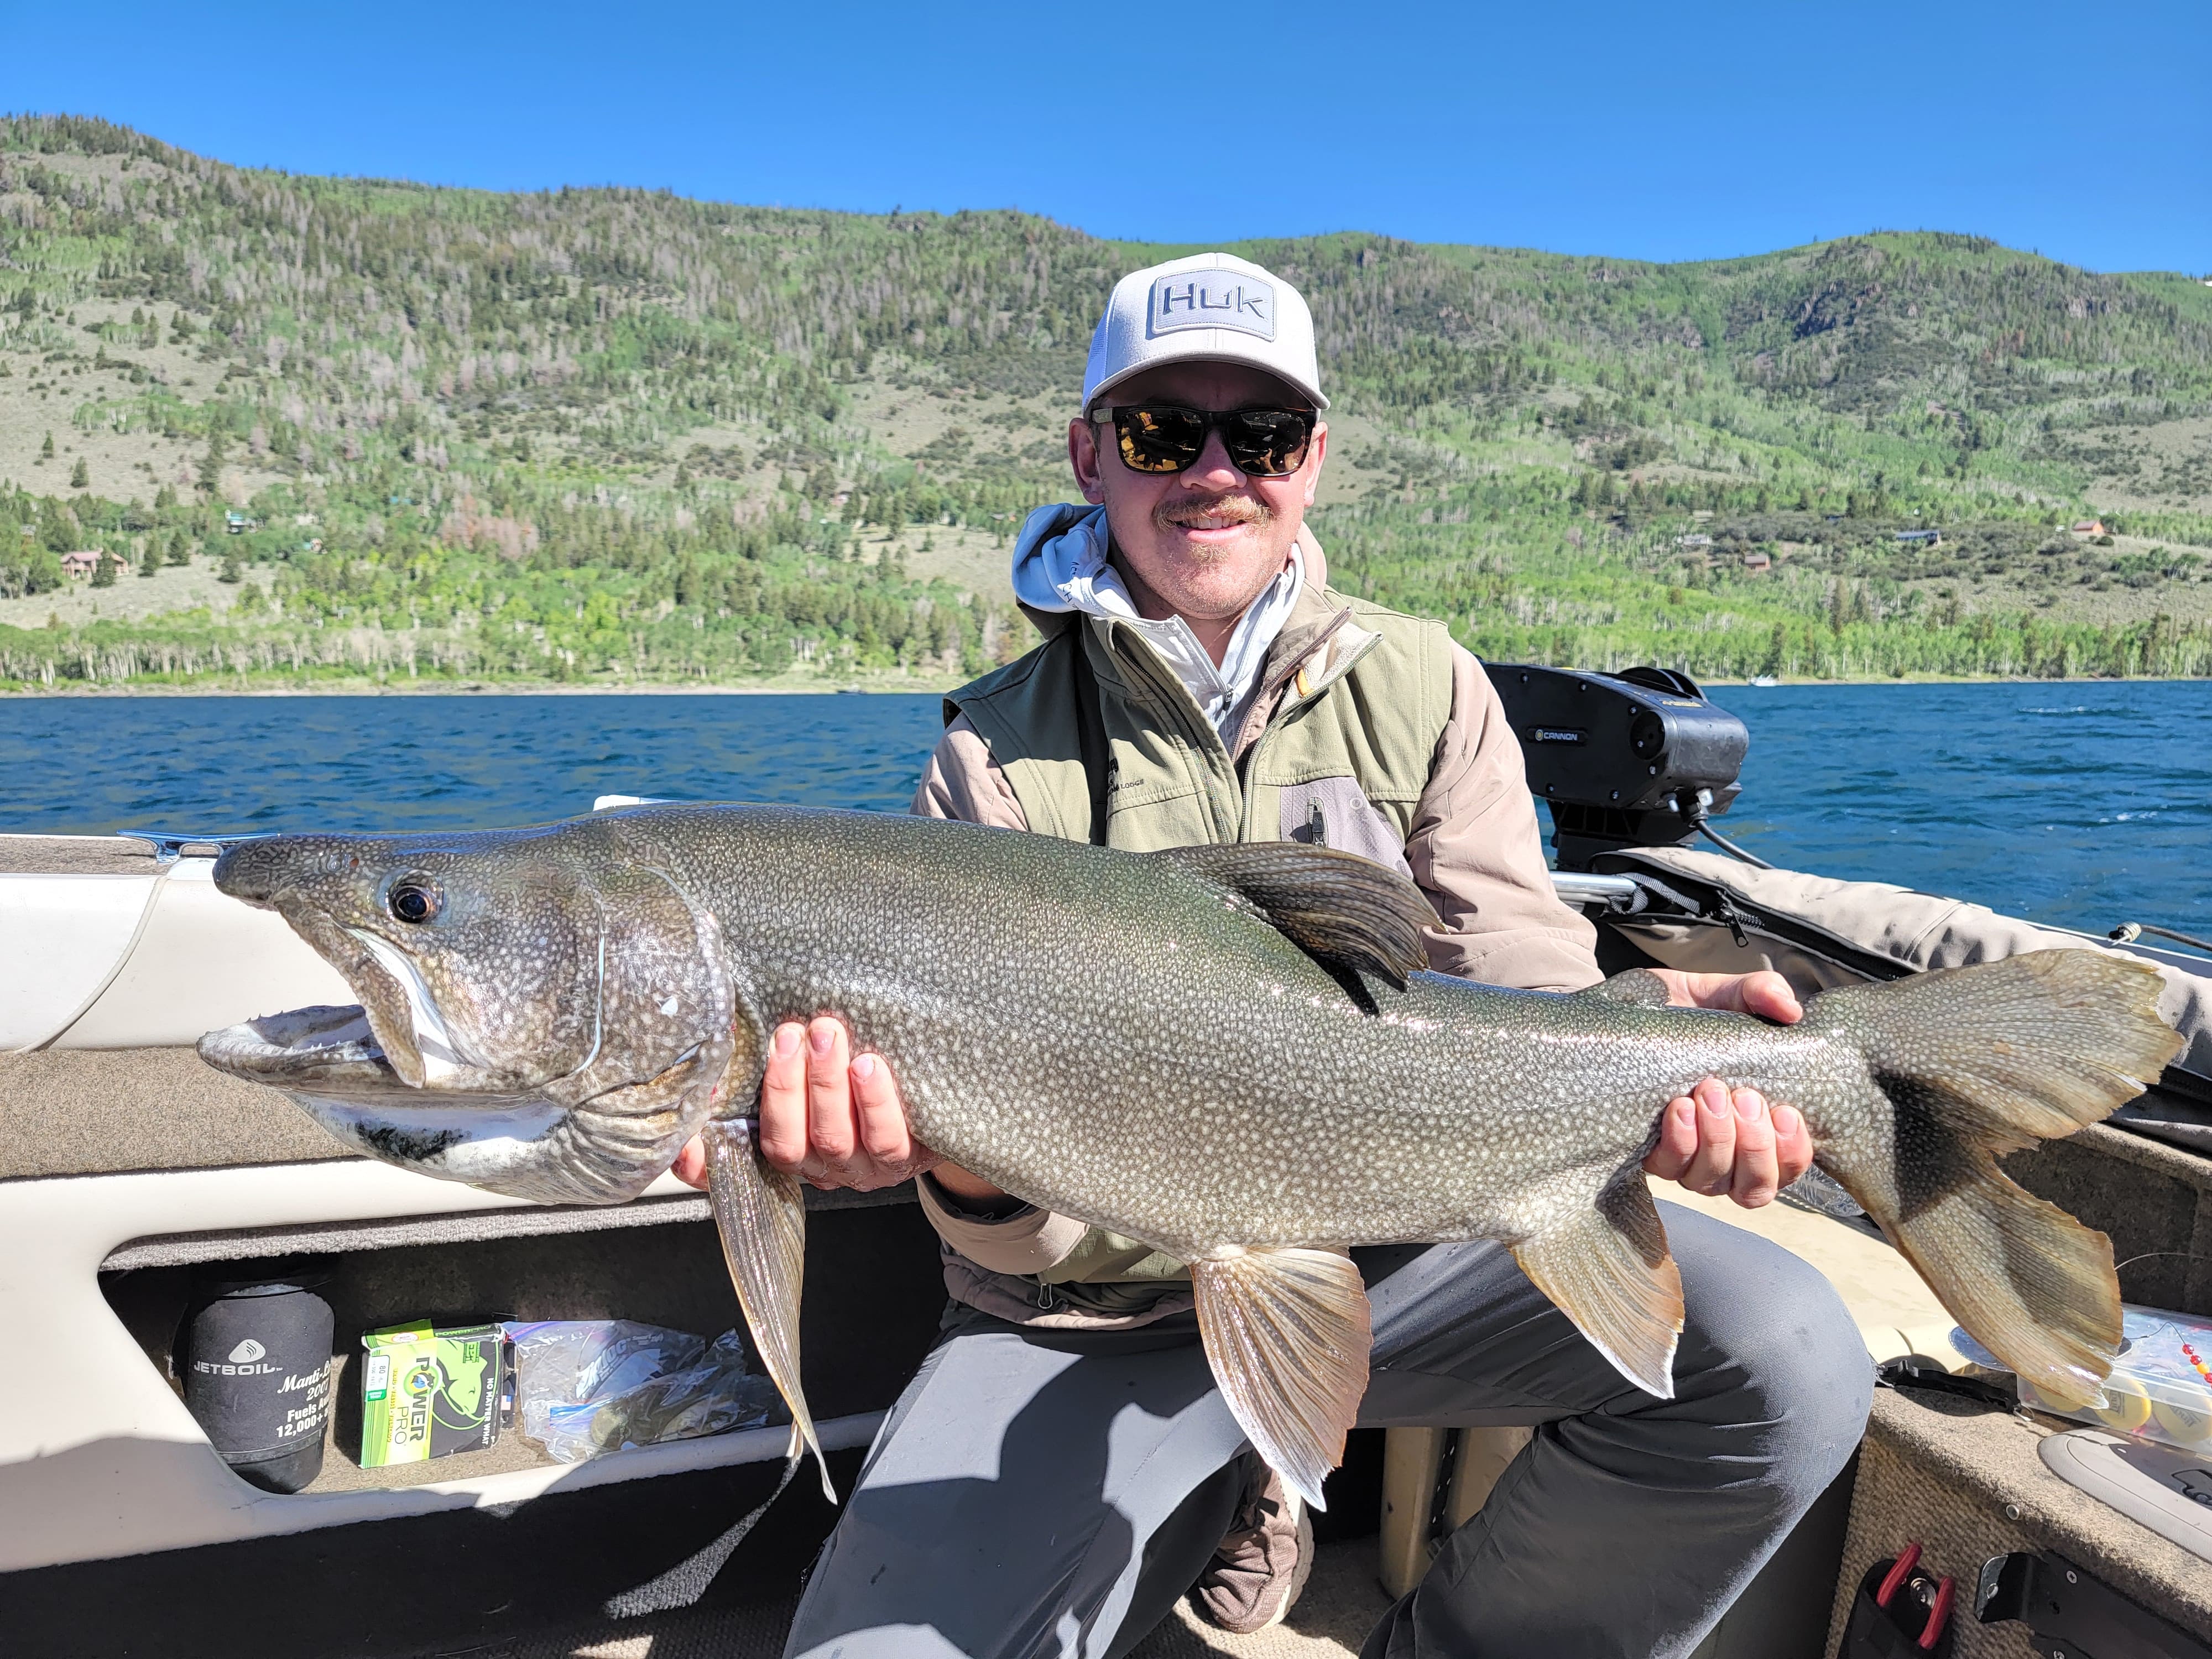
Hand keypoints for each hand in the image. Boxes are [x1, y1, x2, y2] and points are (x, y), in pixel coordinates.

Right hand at [672, 1017, 942, 1192]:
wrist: (932, 1101)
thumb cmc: (857, 1072)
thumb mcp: (810, 1066)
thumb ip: (776, 1054)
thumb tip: (736, 1025)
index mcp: (783, 1145)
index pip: (729, 1167)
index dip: (702, 1164)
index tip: (684, 1142)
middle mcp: (815, 1167)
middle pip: (785, 1143)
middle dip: (784, 1086)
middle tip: (790, 1034)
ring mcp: (858, 1168)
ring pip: (832, 1139)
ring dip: (825, 1085)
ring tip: (826, 1035)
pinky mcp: (901, 1161)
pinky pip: (885, 1141)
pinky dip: (875, 1103)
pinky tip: (869, 1066)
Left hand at [1641, 970, 1812, 1208]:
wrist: (1635, 1007)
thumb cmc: (1692, 1011)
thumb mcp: (1728, 994)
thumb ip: (1763, 993)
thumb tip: (1789, 1010)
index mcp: (1759, 1126)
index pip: (1787, 1168)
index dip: (1792, 1153)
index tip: (1785, 1112)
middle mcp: (1725, 1153)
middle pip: (1753, 1187)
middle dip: (1754, 1145)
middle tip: (1743, 1096)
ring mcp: (1686, 1158)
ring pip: (1711, 1182)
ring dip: (1717, 1140)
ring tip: (1708, 1092)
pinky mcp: (1648, 1152)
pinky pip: (1668, 1167)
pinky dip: (1680, 1141)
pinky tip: (1679, 1107)